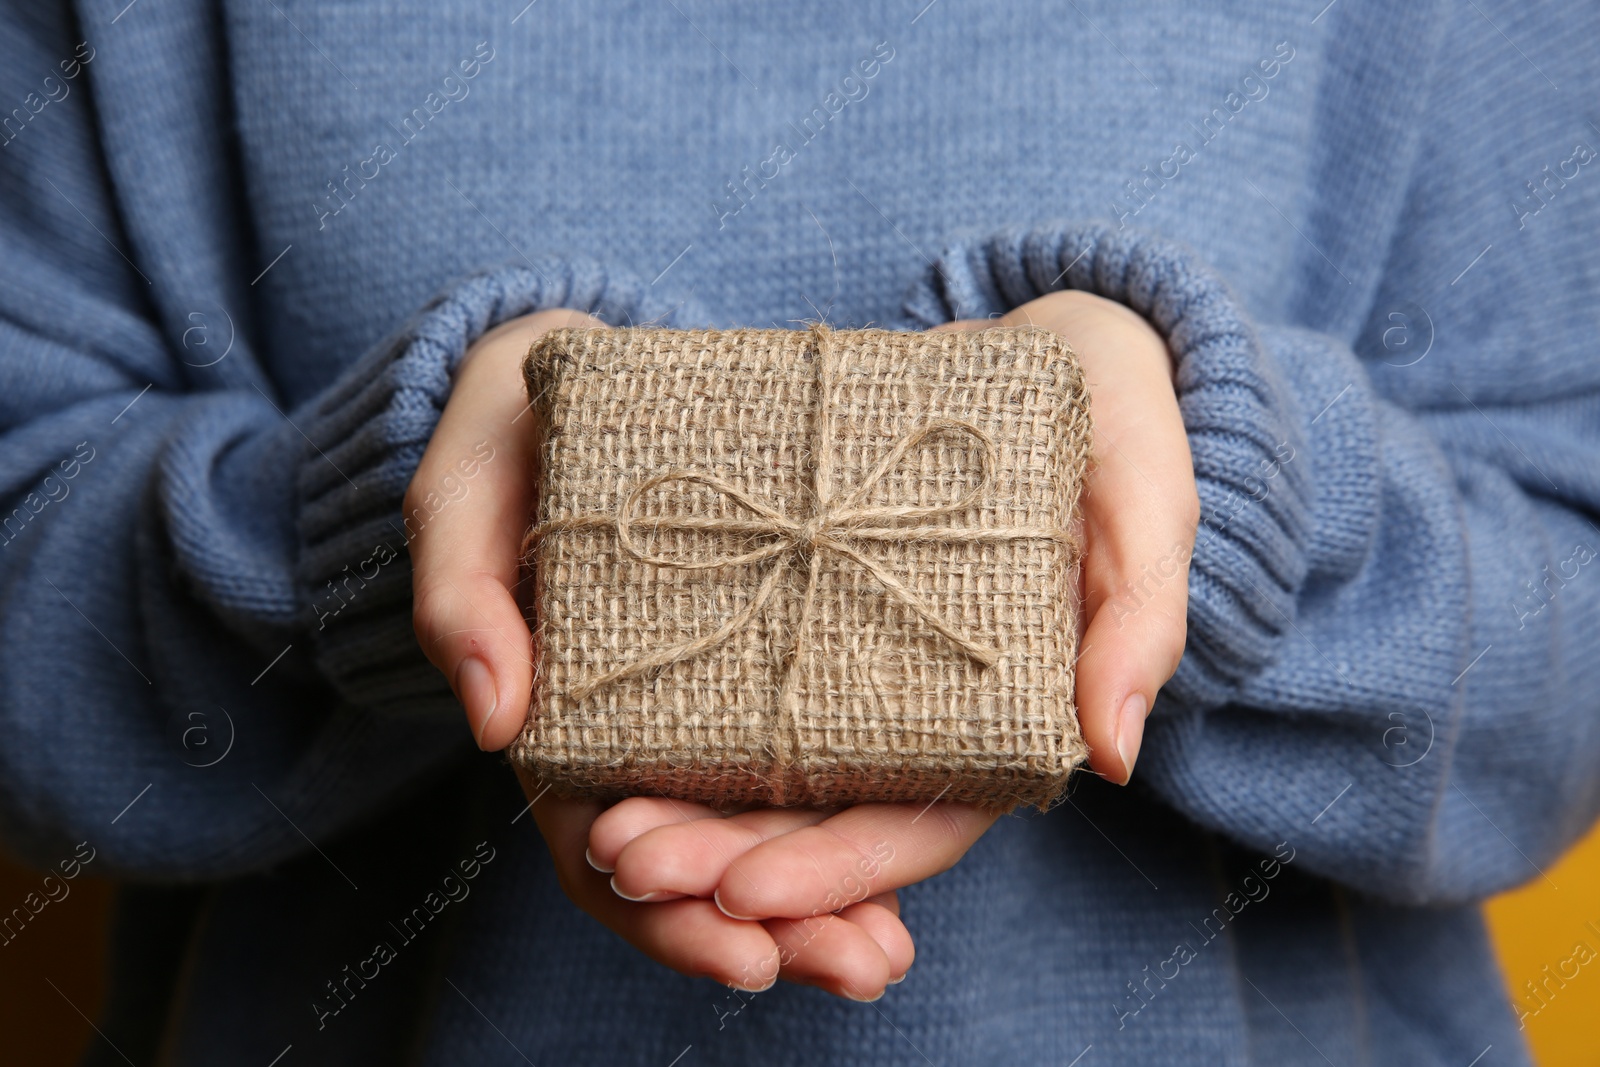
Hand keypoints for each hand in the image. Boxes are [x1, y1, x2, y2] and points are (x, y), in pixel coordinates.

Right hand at [406, 309, 911, 996]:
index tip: (745, 951)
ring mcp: (705, 710)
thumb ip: (460, 586)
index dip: (667, 911)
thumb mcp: (468, 483)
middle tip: (862, 965)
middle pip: (699, 863)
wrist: (582, 383)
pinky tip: (902, 878)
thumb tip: (494, 715)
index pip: (603, 846)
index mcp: (559, 716)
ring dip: (825, 905)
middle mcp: (636, 733)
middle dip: (774, 929)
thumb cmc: (513, 431)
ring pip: (758, 833)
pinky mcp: (770, 670)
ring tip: (890, 954)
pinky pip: (807, 765)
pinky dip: (850, 825)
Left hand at [576, 295, 1192, 1000]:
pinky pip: (736, 679)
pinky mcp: (807, 603)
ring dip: (685, 814)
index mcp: (1006, 717)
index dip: (835, 873)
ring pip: (767, 772)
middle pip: (821, 818)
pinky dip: (673, 724)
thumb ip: (1136, 621)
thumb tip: (1112, 754)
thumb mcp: (1143, 504)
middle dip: (725, 860)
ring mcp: (860, 661)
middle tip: (626, 861)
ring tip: (600, 831)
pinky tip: (600, 734)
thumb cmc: (1116, 422)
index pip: (918, 827)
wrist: (1057, 344)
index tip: (744, 898)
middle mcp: (923, 709)